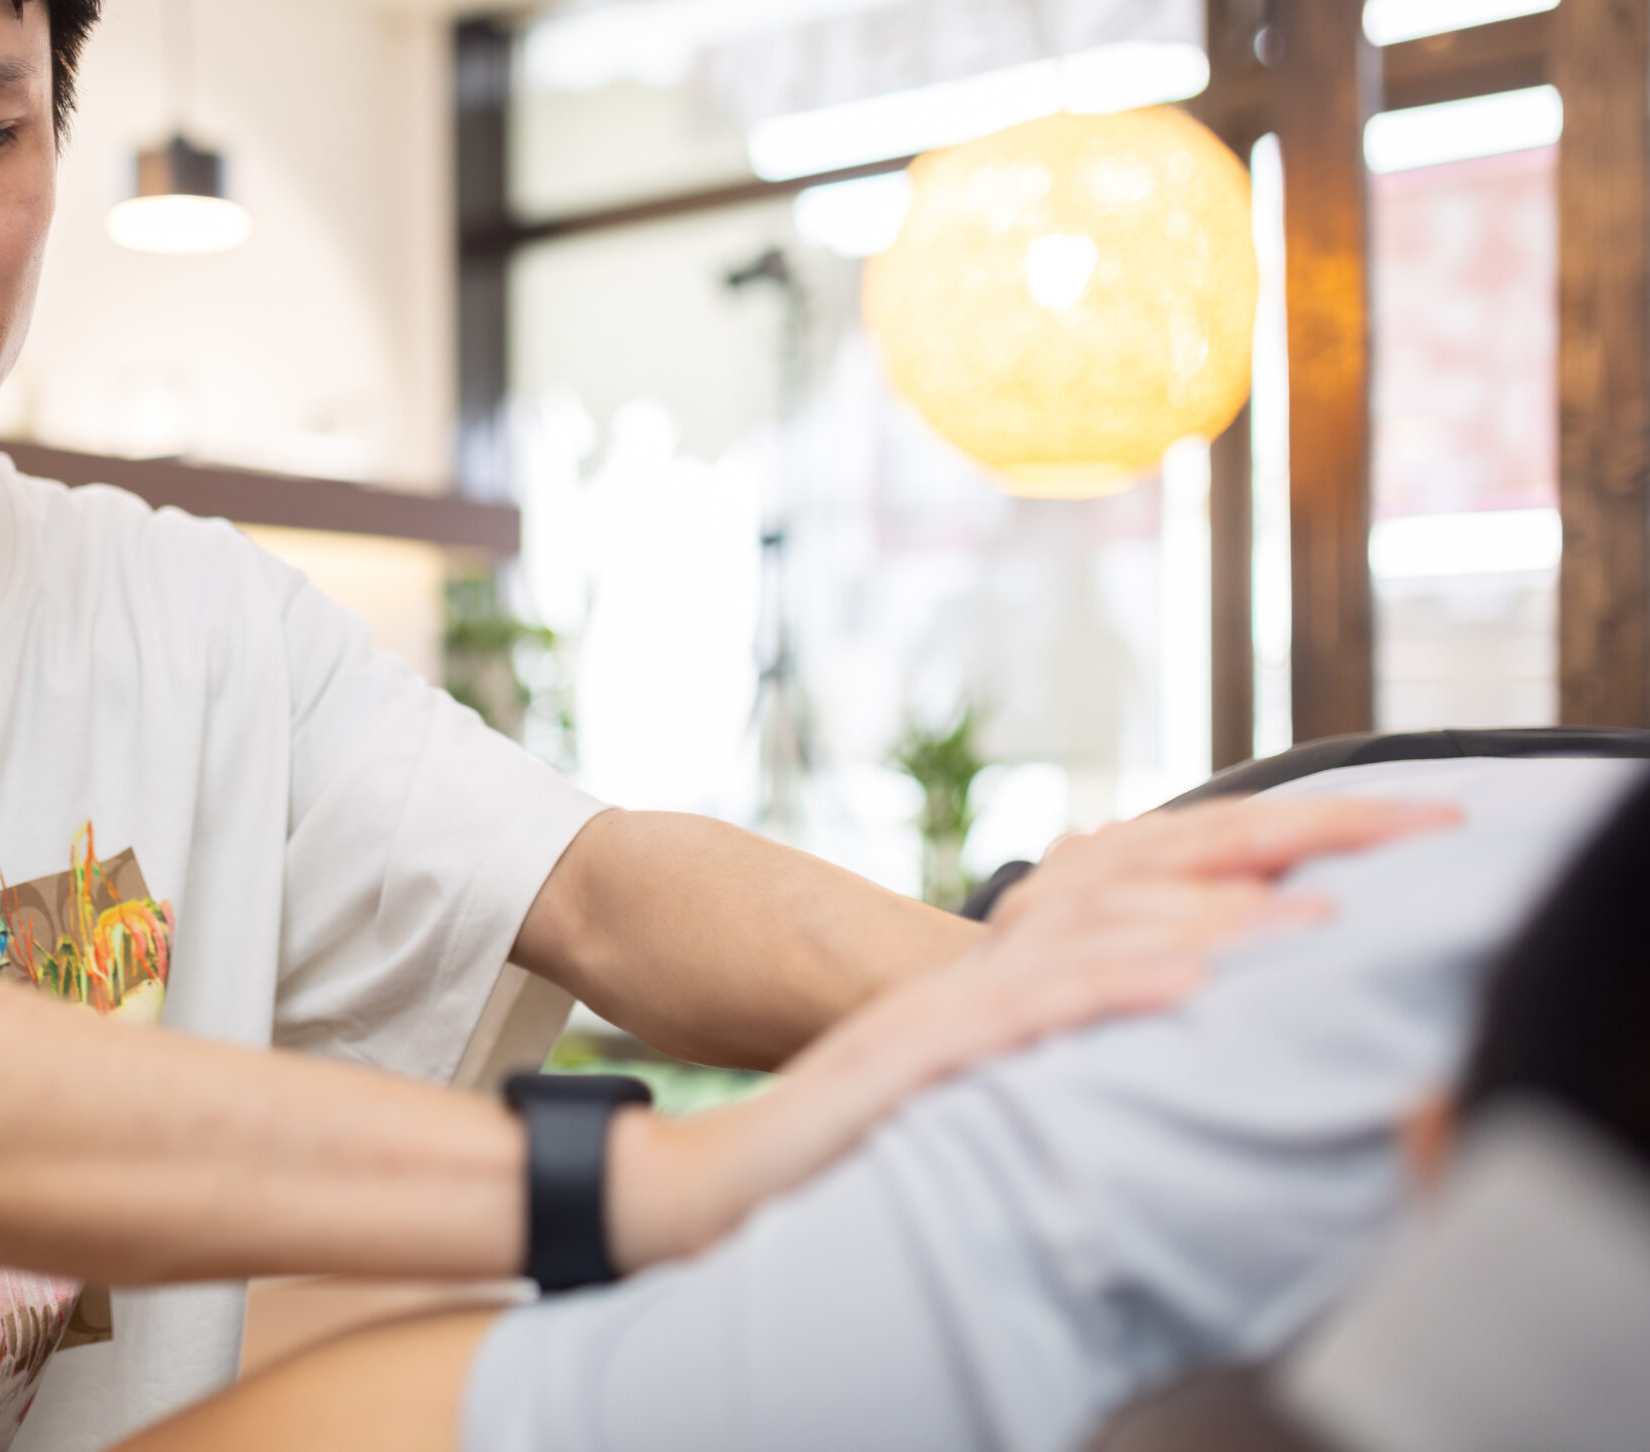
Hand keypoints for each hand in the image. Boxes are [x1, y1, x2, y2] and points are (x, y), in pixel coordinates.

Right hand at [609, 793, 1461, 1270]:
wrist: (706, 1190)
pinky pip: (1020, 1015)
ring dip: (1202, 926)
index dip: (1222, 886)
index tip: (1330, 880)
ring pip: (1085, 943)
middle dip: (1243, 881)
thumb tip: (1113, 1075)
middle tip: (1356, 873)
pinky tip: (1179, 985)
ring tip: (1303, 924)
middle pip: (1119, 905)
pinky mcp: (907, 1062)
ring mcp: (933, 1017)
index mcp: (981, 992)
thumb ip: (1026, 1074)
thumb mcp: (953, 1107)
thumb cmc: (830, 1165)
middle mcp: (961, 985)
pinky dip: (1107, 992)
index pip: (1116, 914)